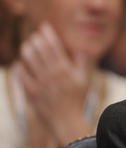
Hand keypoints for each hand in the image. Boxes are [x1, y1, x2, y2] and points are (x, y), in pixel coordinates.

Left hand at [17, 22, 93, 145]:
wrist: (67, 120)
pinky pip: (22, 76)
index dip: (48, 35)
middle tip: (35, 34)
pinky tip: (20, 63)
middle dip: (36, 39)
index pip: (54, 47)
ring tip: (27, 45)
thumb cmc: (77, 99)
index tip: (45, 27)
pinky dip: (20, 67)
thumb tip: (83, 48)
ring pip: (29, 61)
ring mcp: (40, 84)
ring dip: (27, 50)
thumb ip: (83, 63)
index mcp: (65, 70)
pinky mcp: (31, 93)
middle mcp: (51, 75)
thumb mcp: (84, 80)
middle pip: (40, 51)